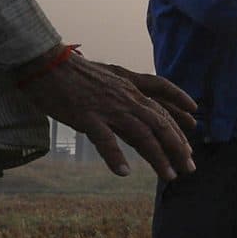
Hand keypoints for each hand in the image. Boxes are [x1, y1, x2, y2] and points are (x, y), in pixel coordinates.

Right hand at [19, 52, 196, 180]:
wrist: (44, 62)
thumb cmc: (72, 73)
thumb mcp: (107, 78)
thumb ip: (123, 92)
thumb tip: (135, 108)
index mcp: (130, 88)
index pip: (162, 108)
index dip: (179, 125)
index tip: (191, 140)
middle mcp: (125, 97)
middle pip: (160, 124)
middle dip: (178, 147)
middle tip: (190, 167)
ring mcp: (107, 108)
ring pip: (141, 134)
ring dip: (158, 157)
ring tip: (169, 176)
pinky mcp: (86, 116)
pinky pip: (105, 140)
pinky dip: (115, 157)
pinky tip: (124, 173)